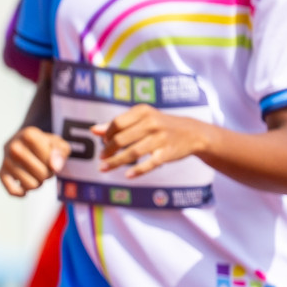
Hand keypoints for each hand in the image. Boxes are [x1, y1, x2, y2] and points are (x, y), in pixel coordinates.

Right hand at [0, 126, 69, 196]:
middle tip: (45, 167)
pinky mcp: (1, 172)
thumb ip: (60, 152)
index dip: (55, 163)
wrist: (27, 142)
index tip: (51, 157)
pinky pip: (12, 190)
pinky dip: (20, 192)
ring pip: (29, 185)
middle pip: (41, 174)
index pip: (49, 160)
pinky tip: (25, 190)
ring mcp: (6, 160)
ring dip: (37, 183)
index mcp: (28, 134)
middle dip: (47, 174)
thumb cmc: (45, 145)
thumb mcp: (59, 144)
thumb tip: (54, 166)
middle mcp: (13, 145)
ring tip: (36, 174)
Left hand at [94, 105, 211, 177]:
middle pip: (122, 139)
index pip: (117, 123)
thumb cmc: (160, 125)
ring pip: (132, 153)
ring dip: (116, 162)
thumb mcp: (142, 119)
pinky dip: (137, 170)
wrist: (193, 133)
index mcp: (143, 112)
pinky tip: (127, 175)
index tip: (104, 141)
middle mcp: (152, 123)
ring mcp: (161, 138)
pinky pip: (149, 163)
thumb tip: (93, 130)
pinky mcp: (168, 153)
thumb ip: (118, 124)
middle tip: (102, 157)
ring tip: (103, 168)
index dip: (107, 134)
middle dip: (108, 150)